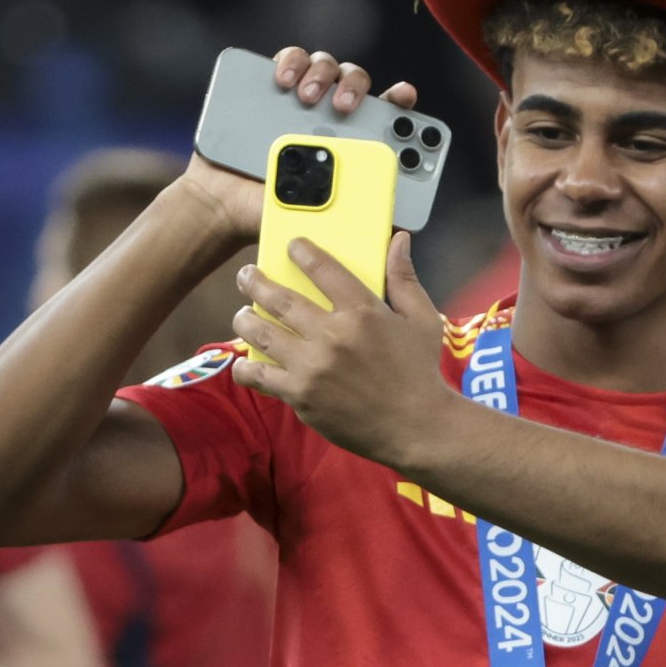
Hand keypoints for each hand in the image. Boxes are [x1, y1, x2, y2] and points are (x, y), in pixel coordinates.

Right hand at [175, 48, 419, 244]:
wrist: (226, 205)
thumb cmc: (277, 212)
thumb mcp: (325, 218)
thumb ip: (360, 214)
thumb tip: (397, 221)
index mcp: (353, 141)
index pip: (385, 116)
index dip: (398, 103)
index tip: (404, 96)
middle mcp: (331, 116)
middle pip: (355, 82)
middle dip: (355, 86)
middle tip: (344, 105)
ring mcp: (300, 101)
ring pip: (325, 66)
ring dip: (322, 73)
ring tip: (308, 95)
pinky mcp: (271, 90)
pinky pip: (288, 61)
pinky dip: (290, 61)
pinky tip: (285, 79)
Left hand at [230, 231, 452, 460]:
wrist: (416, 427)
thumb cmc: (420, 371)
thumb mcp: (423, 320)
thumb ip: (404, 278)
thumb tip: (398, 239)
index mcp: (363, 312)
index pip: (323, 270)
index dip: (303, 252)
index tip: (292, 245)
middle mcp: (332, 335)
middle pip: (280, 299)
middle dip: (256, 282)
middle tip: (246, 275)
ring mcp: (312, 366)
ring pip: (262, 334)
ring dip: (245, 319)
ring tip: (242, 315)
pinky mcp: (300, 395)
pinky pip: (259, 376)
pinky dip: (246, 368)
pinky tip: (244, 363)